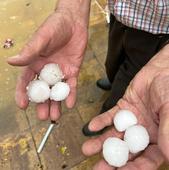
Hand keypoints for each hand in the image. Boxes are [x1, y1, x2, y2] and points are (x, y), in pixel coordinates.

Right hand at [7, 9, 87, 119]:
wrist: (74, 23)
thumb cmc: (55, 27)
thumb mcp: (41, 39)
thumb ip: (29, 52)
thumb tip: (11, 62)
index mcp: (35, 64)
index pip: (26, 81)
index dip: (23, 93)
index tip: (22, 106)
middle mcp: (46, 71)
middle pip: (43, 91)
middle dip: (42, 104)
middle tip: (43, 116)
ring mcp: (60, 72)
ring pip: (57, 91)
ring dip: (56, 104)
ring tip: (55, 116)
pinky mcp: (72, 71)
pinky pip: (71, 85)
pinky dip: (70, 95)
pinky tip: (69, 104)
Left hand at [82, 44, 168, 169]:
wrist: (162, 70)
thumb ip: (168, 130)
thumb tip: (167, 154)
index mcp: (159, 138)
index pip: (146, 160)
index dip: (134, 168)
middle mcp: (143, 133)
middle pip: (127, 150)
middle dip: (112, 159)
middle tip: (97, 167)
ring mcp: (131, 120)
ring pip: (115, 134)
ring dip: (101, 142)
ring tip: (87, 149)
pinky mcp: (122, 107)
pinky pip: (110, 116)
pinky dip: (101, 121)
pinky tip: (91, 127)